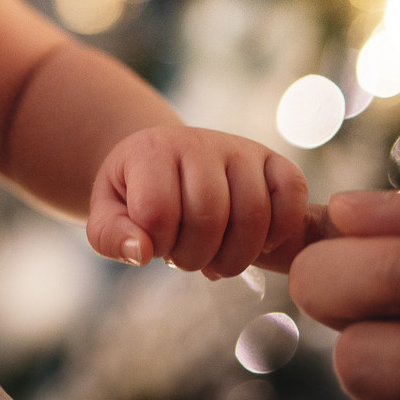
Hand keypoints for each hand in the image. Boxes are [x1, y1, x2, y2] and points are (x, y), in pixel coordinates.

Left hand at [86, 126, 309, 276]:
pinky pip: (292, 194)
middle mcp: (199, 142)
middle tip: (184, 256)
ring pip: (253, 215)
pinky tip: (255, 244)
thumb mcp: (106, 213)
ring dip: (234, 256)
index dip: (157, 243)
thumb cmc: (136, 194)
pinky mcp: (272, 161)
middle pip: (209, 218)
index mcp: (151, 151)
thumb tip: (141, 252)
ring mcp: (240, 149)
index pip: (158, 211)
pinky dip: (280, 231)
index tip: (153, 244)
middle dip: (194, 257)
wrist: (166, 162)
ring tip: (214, 257)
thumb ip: (110, 236)